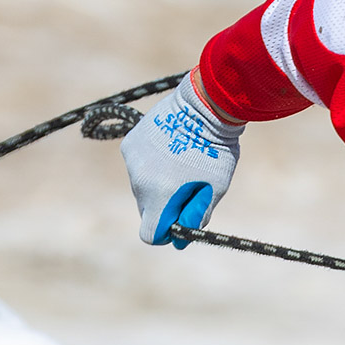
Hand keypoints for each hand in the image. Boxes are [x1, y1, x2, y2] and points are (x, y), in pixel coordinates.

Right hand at [120, 74, 242, 248]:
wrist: (205, 105)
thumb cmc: (216, 149)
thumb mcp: (215, 188)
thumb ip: (196, 216)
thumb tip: (181, 239)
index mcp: (160, 196)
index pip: (150, 233)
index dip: (166, 233)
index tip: (179, 224)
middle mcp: (139, 181)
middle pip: (147, 209)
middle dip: (165, 205)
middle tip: (190, 187)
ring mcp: (131, 161)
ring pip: (143, 186)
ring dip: (159, 182)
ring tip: (183, 160)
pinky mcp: (129, 143)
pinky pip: (139, 164)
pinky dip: (152, 163)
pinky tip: (171, 147)